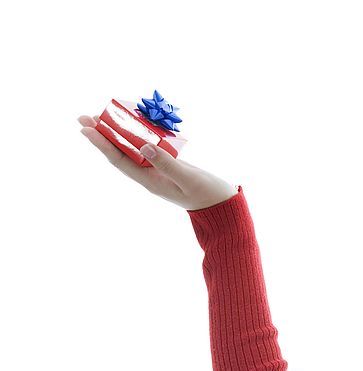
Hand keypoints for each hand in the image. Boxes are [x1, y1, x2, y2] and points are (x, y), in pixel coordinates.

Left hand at [77, 114, 238, 211]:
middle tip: (84, 116)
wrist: (222, 208)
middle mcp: (149, 176)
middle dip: (102, 136)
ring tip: (101, 118)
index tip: (85, 128)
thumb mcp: (188, 178)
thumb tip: (144, 145)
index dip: (101, 143)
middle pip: (120, 154)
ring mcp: (157, 171)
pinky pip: (146, 148)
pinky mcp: (167, 166)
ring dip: (117, 134)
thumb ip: (167, 164)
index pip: (120, 159)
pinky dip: (137, 136)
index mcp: (150, 181)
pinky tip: (133, 126)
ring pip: (131, 150)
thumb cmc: (208, 195)